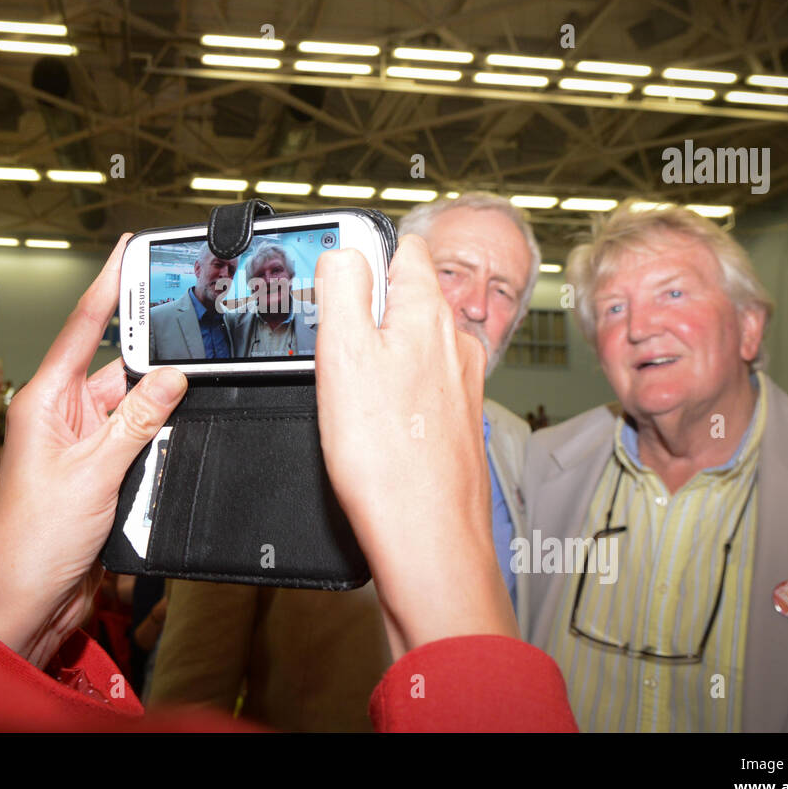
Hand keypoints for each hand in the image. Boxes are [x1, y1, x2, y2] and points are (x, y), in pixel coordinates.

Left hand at [0, 234, 188, 669]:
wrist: (27, 600)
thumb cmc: (33, 539)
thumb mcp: (95, 472)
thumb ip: (138, 421)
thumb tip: (173, 378)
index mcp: (45, 400)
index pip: (84, 328)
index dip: (108, 285)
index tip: (128, 250)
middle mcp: (62, 416)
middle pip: (121, 369)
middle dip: (156, 364)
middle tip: (195, 343)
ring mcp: (80, 445)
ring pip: (135, 408)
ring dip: (158, 414)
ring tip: (183, 413)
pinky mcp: (98, 473)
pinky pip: (137, 441)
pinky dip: (158, 442)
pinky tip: (174, 446)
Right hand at [314, 234, 517, 659]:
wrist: (428, 540)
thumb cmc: (388, 458)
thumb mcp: (344, 353)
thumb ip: (344, 285)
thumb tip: (344, 248)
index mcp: (427, 313)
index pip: (402, 248)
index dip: (362, 253)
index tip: (330, 278)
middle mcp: (453, 342)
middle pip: (407, 296)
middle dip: (366, 308)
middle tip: (327, 342)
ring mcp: (460, 384)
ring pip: (413, 343)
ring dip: (379, 352)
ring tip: (345, 387)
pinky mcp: (456, 423)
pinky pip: (420, 387)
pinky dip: (393, 392)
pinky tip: (372, 423)